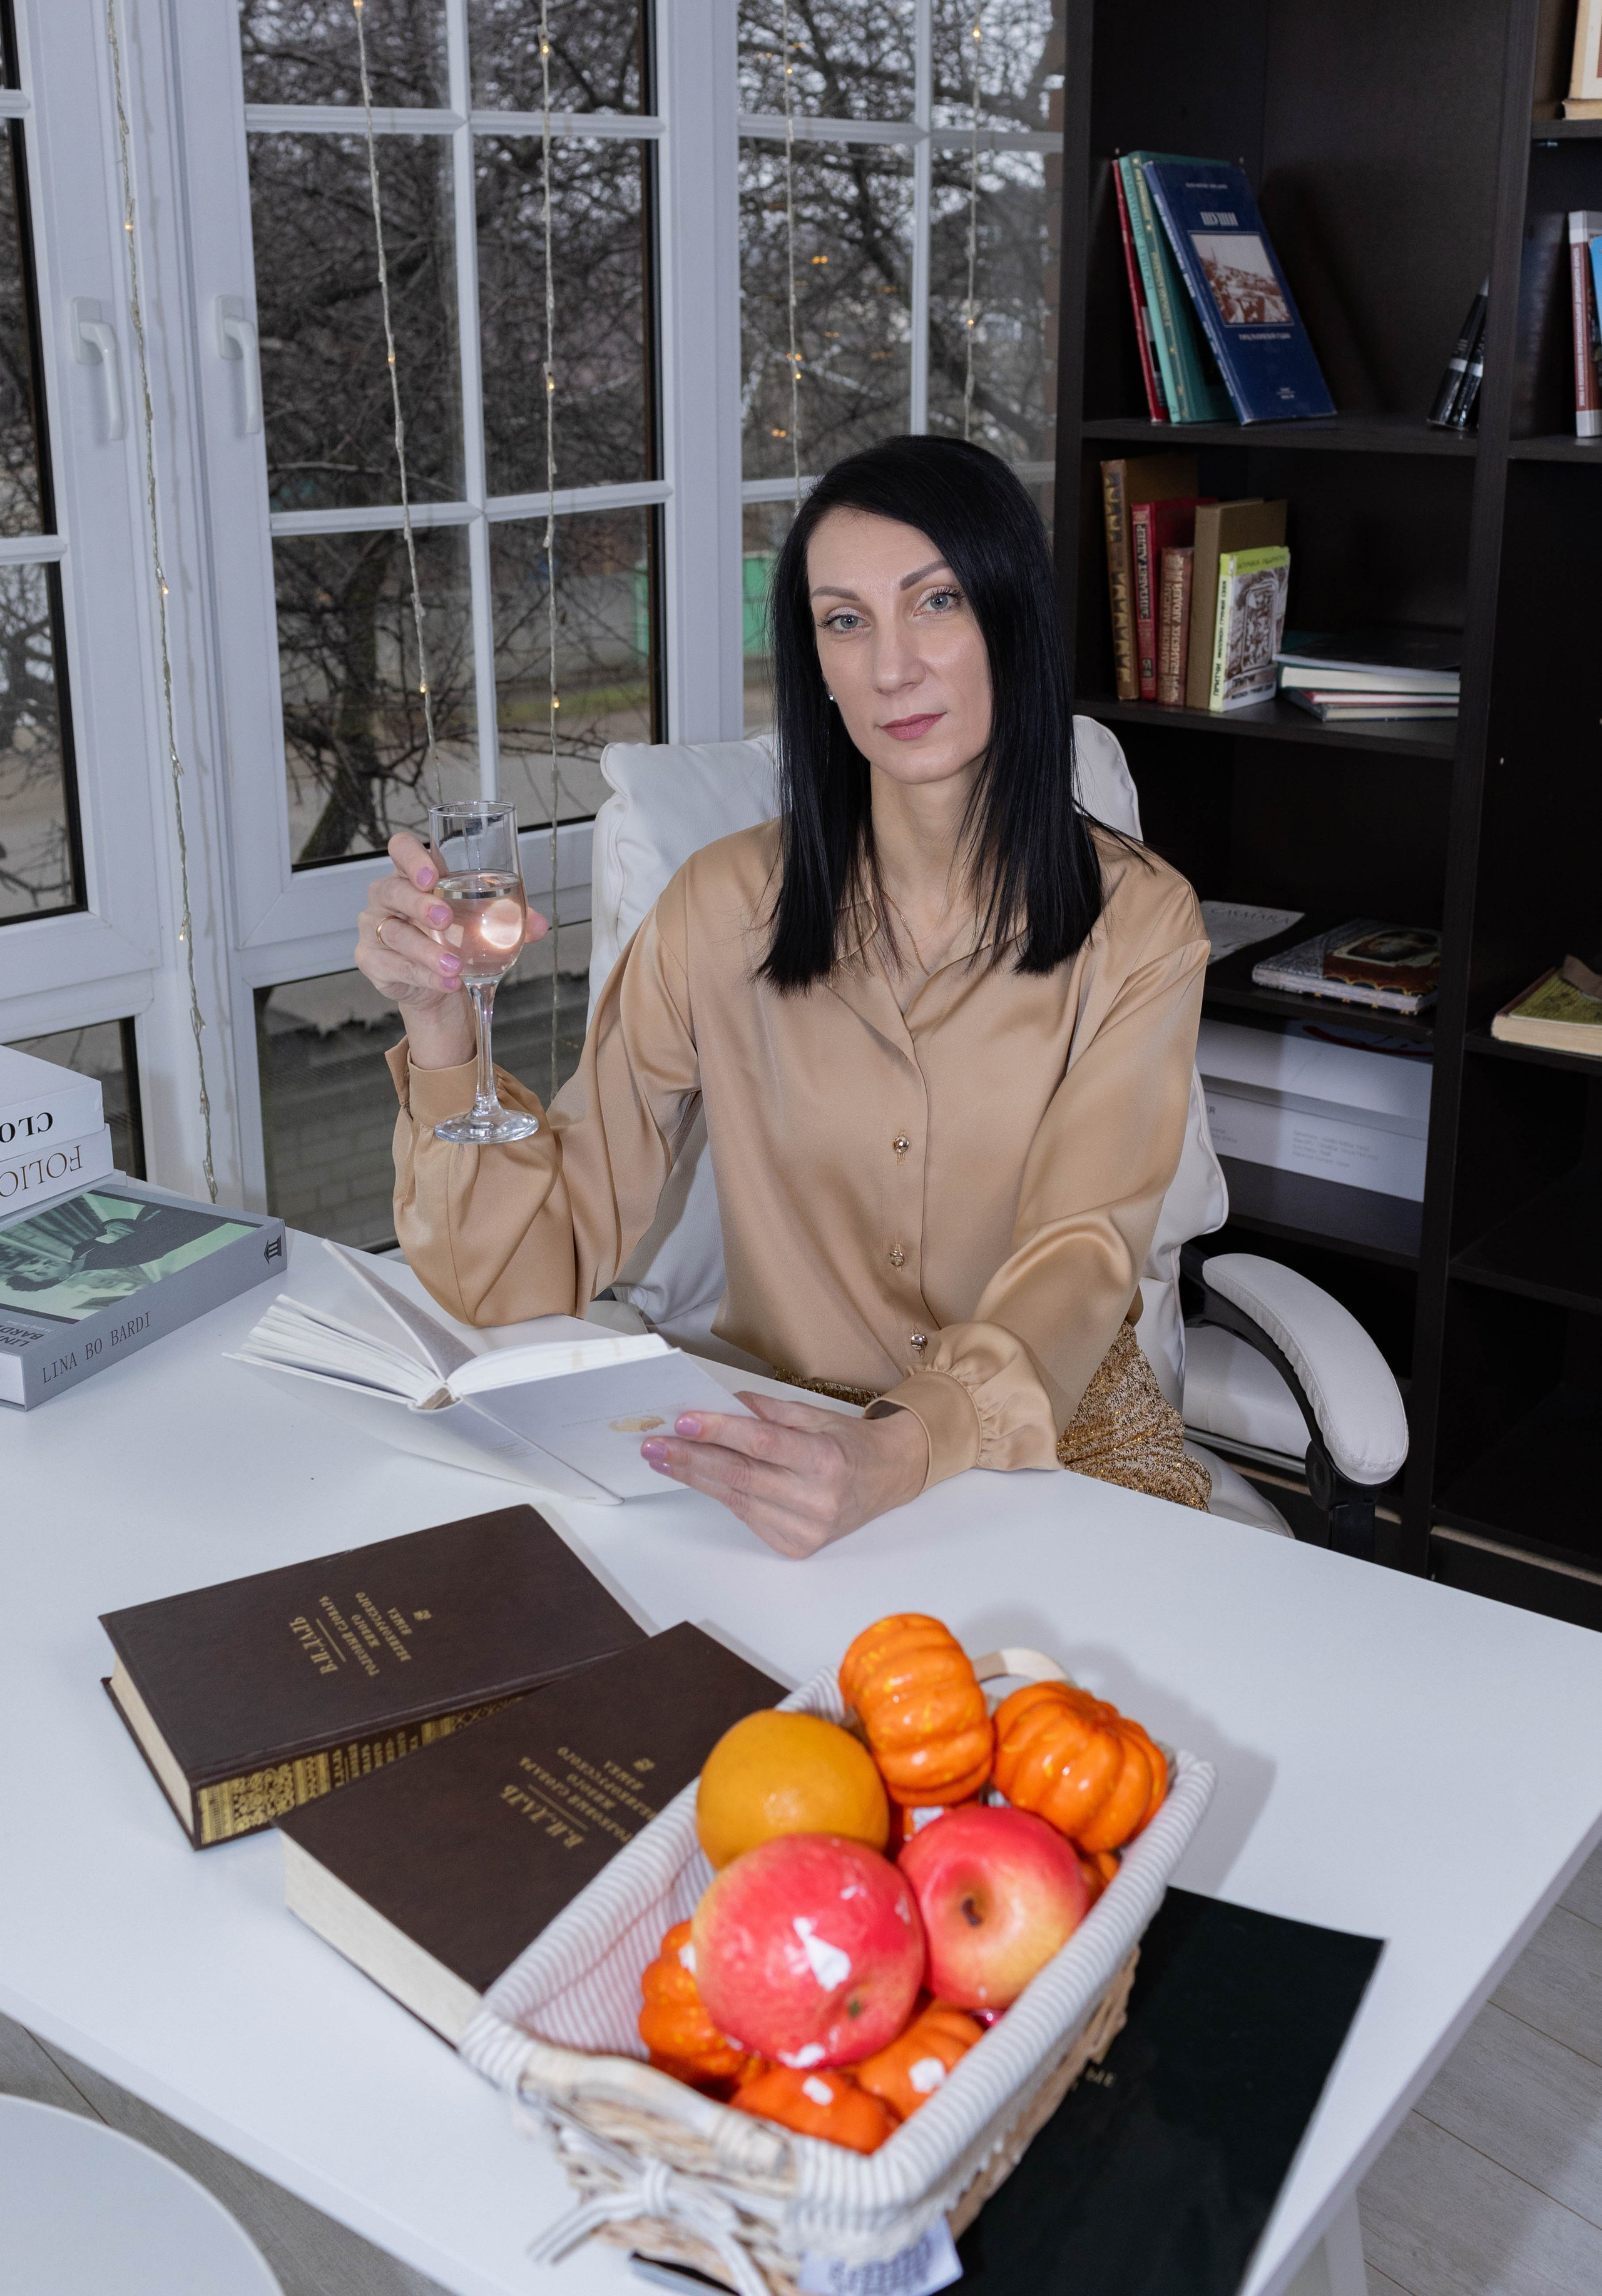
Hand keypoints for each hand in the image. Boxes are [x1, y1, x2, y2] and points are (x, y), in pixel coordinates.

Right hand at [354, 830, 547, 1069]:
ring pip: (394, 934)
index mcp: (412, 875)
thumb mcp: (482, 921)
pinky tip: (447, 981)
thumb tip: (540, 924)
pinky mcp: (373, 961)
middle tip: (445, 918)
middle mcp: (388, 897)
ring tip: (453, 964)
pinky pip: (395, 967)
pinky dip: (425, 976)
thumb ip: (510, 917)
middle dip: (418, 903)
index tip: (432, 875)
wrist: (439, 983)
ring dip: (426, 950)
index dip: (411, 857)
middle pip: (391, 890)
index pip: (400, 849)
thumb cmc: (455, 938)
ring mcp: (376, 928)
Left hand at [640, 1394, 927, 1557]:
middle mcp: (817, 1499)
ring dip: (696, 1478)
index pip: (762, 1444)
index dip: (719, 1432)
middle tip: (655, 1445)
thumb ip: (768, 1411)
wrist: (886, 1480)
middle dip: (691, 1459)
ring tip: (663, 1460)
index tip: (682, 1421)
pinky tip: (698, 1477)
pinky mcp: (795, 1545)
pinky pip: (747, 1515)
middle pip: (741, 1476)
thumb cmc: (848, 1444)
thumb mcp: (815, 1415)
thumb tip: (719, 1403)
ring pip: (737, 1499)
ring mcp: (806, 1528)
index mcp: (826, 1460)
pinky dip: (721, 1494)